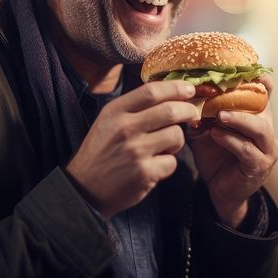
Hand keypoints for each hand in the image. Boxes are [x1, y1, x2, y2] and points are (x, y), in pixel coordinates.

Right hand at [65, 81, 199, 219]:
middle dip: (188, 111)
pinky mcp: (144, 172)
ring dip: (176, 141)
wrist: (85, 189)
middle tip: (192, 114)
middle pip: (170, 110)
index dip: (175, 87)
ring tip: (164, 146)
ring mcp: (135, 151)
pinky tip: (154, 166)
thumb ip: (134, 107)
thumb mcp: (108, 121)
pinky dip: (168, 164)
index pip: (151, 91)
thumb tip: (169, 93)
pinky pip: (172, 162)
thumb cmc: (101, 153)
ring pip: (176, 136)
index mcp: (115, 111)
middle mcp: (125, 128)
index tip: (189, 89)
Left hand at [186, 74, 277, 227]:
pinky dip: (231, 141)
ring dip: (239, 119)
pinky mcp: (260, 165)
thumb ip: (200, 114)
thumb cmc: (215, 155)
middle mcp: (267, 128)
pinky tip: (216, 135)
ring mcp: (267, 148)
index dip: (258, 78)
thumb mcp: (206, 129)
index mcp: (256, 115)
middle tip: (222, 90)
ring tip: (220, 115)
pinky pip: (247, 150)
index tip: (245, 67)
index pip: (265, 91)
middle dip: (243, 96)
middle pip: (263, 105)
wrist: (221, 190)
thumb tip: (182, 94)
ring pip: (259, 128)